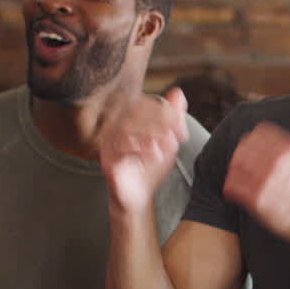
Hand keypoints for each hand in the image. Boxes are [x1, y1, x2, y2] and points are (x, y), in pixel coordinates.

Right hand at [100, 87, 188, 213]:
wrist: (138, 196)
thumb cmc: (150, 167)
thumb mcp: (168, 141)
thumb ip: (173, 117)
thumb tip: (178, 92)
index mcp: (129, 120)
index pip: (143, 103)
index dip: (165, 112)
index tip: (181, 129)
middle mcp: (116, 128)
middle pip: (134, 110)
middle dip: (159, 121)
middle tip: (174, 136)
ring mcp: (110, 143)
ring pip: (126, 125)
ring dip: (150, 133)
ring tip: (164, 147)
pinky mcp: (108, 159)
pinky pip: (118, 146)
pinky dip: (139, 148)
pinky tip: (153, 155)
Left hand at [221, 122, 289, 249]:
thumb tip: (279, 143)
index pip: (261, 132)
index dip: (252, 138)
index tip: (248, 143)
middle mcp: (278, 162)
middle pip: (246, 146)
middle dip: (241, 153)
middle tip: (239, 160)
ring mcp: (266, 179)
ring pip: (237, 164)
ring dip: (234, 169)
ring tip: (234, 175)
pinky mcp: (257, 198)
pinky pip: (233, 186)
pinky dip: (230, 188)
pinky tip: (232, 191)